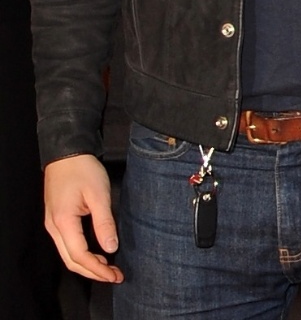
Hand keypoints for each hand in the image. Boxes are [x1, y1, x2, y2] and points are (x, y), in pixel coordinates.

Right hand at [43, 154, 120, 282]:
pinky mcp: (57, 220)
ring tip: (110, 269)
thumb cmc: (82, 170)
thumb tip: (110, 248)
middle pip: (71, 261)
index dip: (98, 269)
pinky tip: (98, 254)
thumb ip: (104, 223)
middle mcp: (54, 227)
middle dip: (93, 272)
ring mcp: (53, 224)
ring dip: (88, 265)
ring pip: (68, 255)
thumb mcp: (99, 195)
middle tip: (115, 277)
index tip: (116, 275)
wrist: (66, 154)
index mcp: (63, 222)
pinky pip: (68, 245)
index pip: (80, 256)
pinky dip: (82, 254)